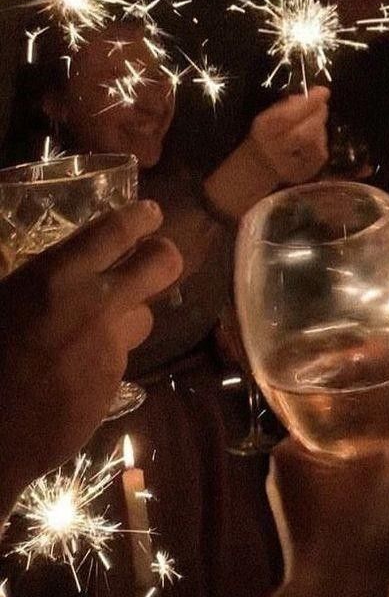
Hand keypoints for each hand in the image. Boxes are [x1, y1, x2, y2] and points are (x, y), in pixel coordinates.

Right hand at [0, 201, 182, 508]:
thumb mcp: (2, 299)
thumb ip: (32, 279)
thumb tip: (41, 267)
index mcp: (57, 275)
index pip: (116, 231)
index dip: (140, 217)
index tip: (151, 213)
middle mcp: (96, 305)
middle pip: (161, 265)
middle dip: (164, 255)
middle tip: (157, 255)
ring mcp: (110, 346)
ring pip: (143, 318)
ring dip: (127, 317)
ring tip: (94, 327)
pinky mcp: (115, 383)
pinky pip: (121, 358)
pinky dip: (105, 357)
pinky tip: (74, 369)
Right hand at [249, 87, 329, 184]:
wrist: (263, 162)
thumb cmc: (269, 131)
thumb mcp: (270, 113)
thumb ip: (289, 105)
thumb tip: (313, 96)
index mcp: (264, 130)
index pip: (286, 118)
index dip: (308, 105)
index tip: (322, 91)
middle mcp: (275, 151)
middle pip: (304, 135)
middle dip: (318, 116)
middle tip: (322, 105)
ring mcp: (291, 166)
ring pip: (315, 144)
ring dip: (320, 127)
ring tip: (315, 120)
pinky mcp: (305, 173)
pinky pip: (320, 153)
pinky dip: (322, 139)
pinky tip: (315, 136)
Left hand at [269, 390, 388, 596]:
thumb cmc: (353, 531)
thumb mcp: (387, 474)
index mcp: (295, 450)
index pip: (328, 404)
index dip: (367, 392)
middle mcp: (295, 471)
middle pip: (347, 431)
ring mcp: (308, 500)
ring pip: (355, 460)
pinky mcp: (324, 525)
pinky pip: (355, 487)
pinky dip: (382, 480)